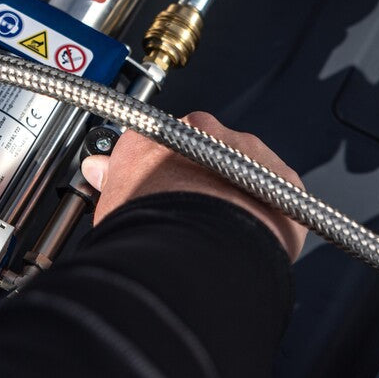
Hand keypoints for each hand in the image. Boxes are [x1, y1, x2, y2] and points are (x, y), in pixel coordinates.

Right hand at [80, 112, 306, 260]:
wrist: (197, 247)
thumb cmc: (149, 224)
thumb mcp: (111, 202)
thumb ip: (110, 179)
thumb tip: (98, 169)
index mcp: (156, 131)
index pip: (153, 141)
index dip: (150, 167)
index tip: (146, 185)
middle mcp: (203, 130)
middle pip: (199, 149)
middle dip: (194, 176)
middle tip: (185, 211)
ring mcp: (245, 151)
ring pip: (240, 167)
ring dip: (232, 190)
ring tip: (218, 229)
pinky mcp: (280, 176)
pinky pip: (275, 190)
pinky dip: (267, 210)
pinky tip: (250, 236)